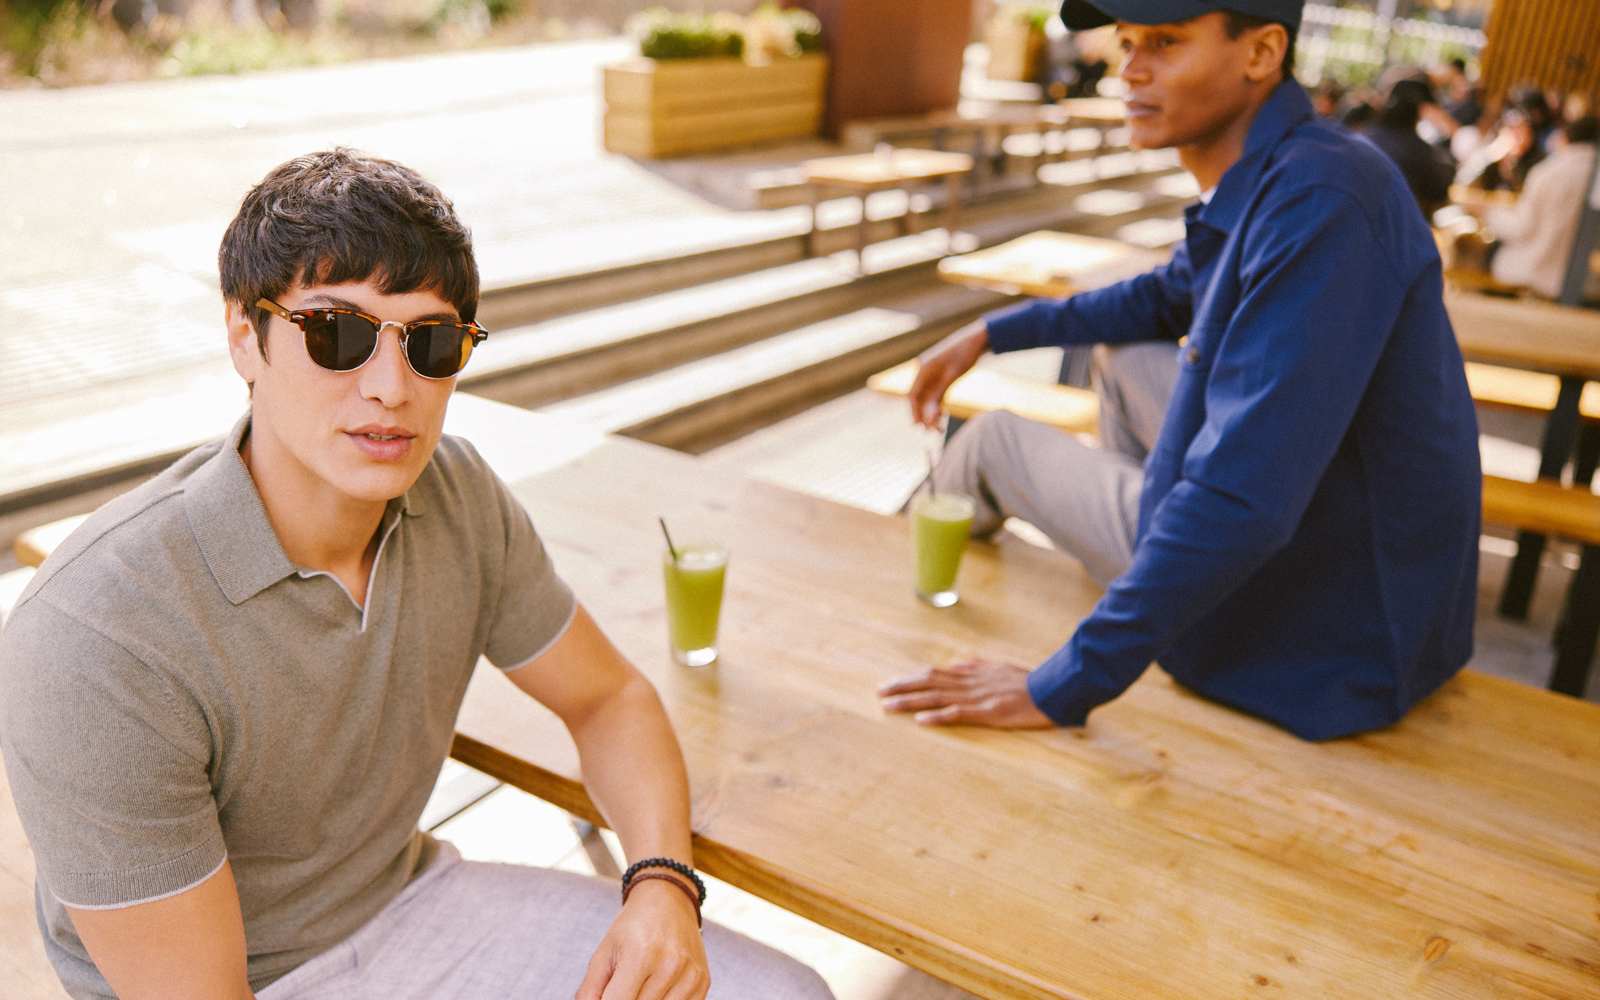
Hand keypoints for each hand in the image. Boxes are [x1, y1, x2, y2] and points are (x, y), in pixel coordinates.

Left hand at [575, 877, 708, 999]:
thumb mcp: (604, 953)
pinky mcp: (703, 982)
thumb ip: (590, 990)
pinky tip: (658, 988)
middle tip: (624, 985)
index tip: (607, 996)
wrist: (669, 900)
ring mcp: (690, 975)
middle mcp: (670, 966)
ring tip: (641, 985)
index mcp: (640, 956)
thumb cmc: (632, 927)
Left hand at [878, 658, 1054, 727]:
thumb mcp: (998, 668)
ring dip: (911, 701)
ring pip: (937, 698)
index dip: (910, 679)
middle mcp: (969, 683)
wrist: (1051, 690)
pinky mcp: (987, 712)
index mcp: (970, 674)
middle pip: (929, 683)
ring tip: (889, 706)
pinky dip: (938, 716)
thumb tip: (955, 665)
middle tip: (879, 692)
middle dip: (902, 687)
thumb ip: (975, 666)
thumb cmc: (1027, 682)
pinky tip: (921, 720)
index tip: (890, 684)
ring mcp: (977, 697)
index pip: (934, 675)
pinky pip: (958, 714)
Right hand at [908, 321, 988, 428]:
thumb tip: (928, 417)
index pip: (912, 395)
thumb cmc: (964, 354)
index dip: (914, 412)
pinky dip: (938, 405)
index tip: (920, 427)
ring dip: (932, 412)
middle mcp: (924, 371)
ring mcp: (932, 374)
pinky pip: (936, 394)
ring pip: (928, 398)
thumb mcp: (952, 376)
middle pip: (919, 398)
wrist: (978, 339)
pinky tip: (943, 416)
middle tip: (933, 432)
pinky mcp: (941, 376)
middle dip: (924, 415)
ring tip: (939, 428)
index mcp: (922, 368)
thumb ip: (938, 396)